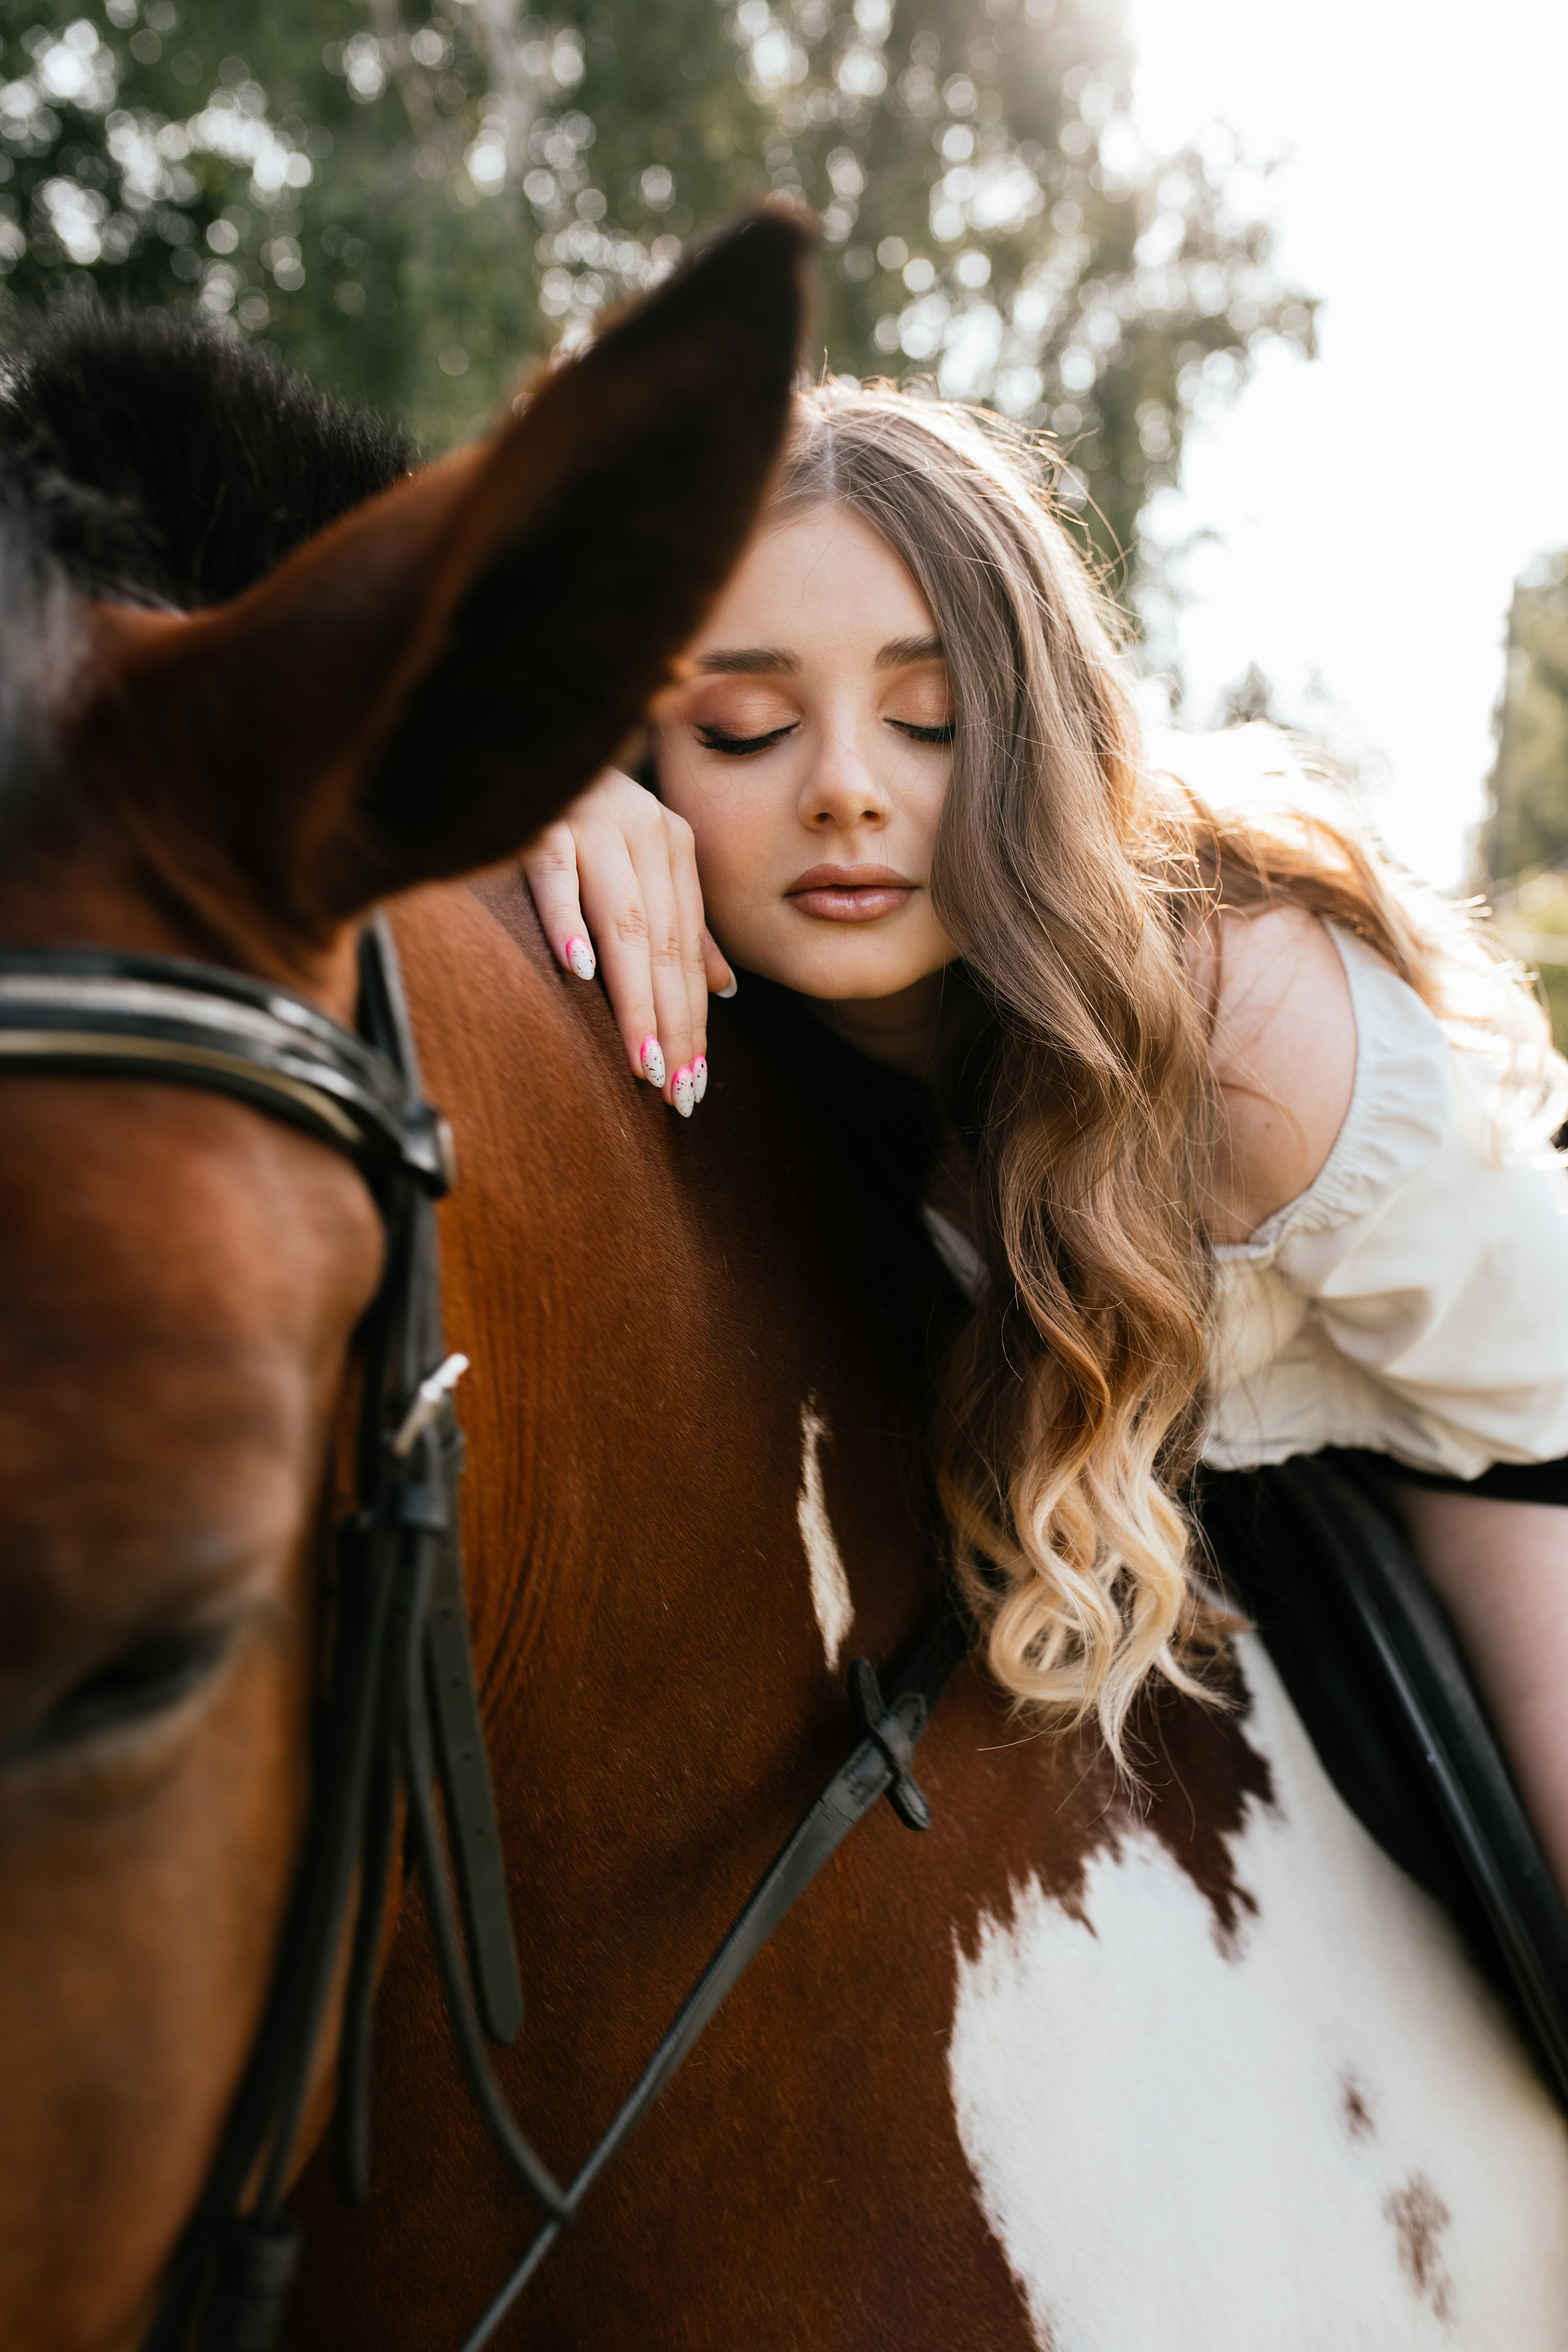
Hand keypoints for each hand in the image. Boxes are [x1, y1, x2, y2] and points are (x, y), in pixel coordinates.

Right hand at [520, 768, 734, 1114]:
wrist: (526, 731)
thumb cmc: (581, 806)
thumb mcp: (645, 856)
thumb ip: (684, 920)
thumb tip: (729, 989)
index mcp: (672, 846)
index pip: (687, 950)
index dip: (694, 1018)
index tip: (694, 1081)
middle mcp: (643, 832)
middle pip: (663, 946)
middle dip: (673, 1024)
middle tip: (675, 1091)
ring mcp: (594, 823)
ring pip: (622, 922)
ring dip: (634, 995)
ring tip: (642, 1059)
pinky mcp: (541, 820)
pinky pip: (556, 875)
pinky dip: (566, 919)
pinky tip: (577, 968)